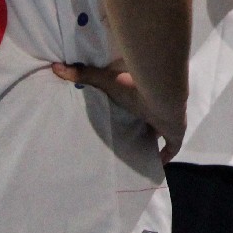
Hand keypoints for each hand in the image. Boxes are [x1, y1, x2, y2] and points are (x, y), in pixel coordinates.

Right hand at [52, 60, 185, 159]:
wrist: (162, 90)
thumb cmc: (135, 85)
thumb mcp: (105, 80)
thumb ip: (83, 75)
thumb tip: (56, 67)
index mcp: (143, 95)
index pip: (137, 104)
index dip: (132, 112)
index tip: (122, 119)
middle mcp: (158, 107)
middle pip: (150, 120)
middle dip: (141, 128)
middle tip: (127, 140)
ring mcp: (169, 120)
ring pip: (162, 133)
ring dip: (153, 142)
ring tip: (138, 155)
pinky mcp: (176, 132)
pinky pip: (173, 147)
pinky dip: (166, 156)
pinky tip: (158, 165)